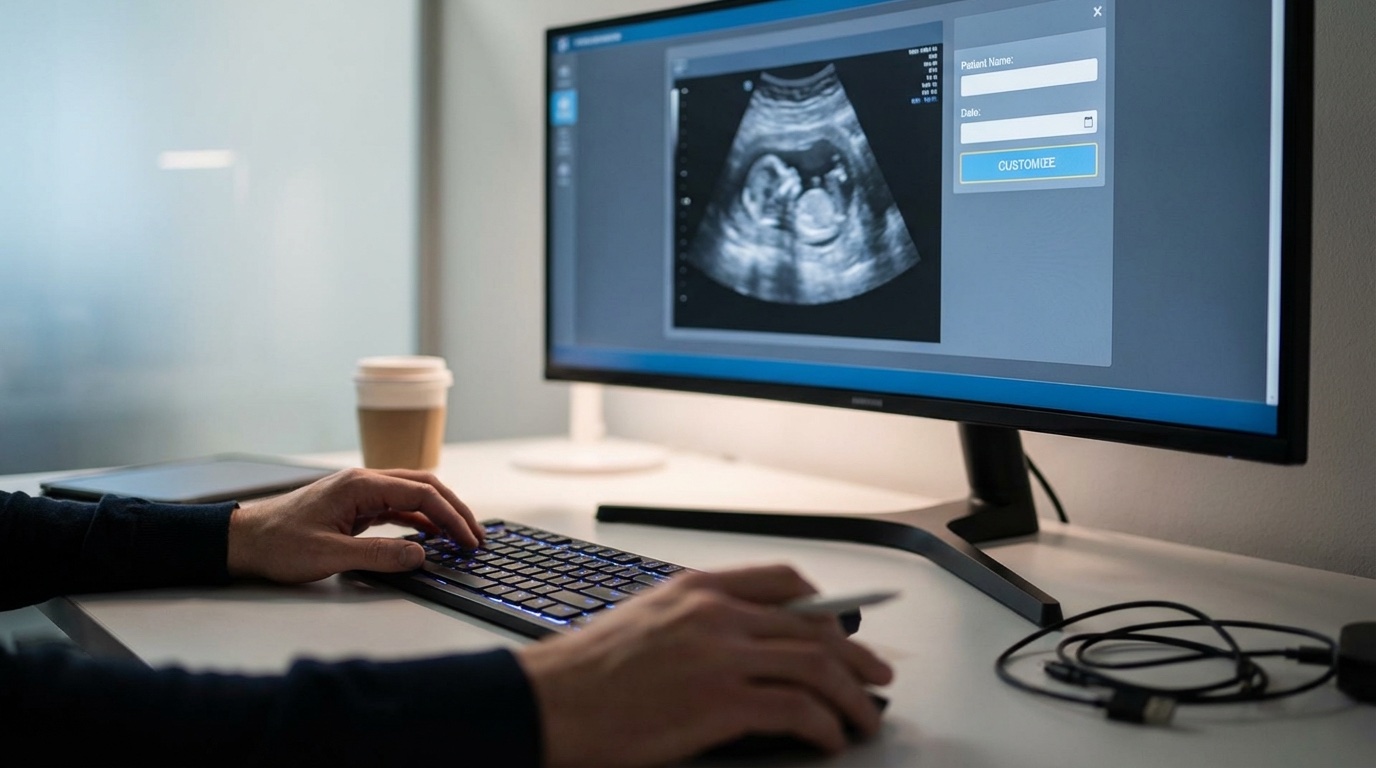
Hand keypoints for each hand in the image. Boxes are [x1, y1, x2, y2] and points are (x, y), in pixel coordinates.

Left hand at [226, 468, 483, 582]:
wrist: (243, 540)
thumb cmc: (278, 544)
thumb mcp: (330, 555)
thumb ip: (379, 555)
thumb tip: (421, 554)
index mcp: (360, 485)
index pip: (421, 493)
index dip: (451, 517)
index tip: (469, 540)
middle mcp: (363, 481)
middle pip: (424, 486)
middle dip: (454, 510)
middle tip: (476, 536)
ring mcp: (359, 493)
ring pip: (412, 494)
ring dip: (439, 513)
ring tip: (461, 537)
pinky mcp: (354, 507)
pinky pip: (397, 507)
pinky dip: (419, 519)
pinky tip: (430, 536)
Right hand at [516, 565, 893, 767]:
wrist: (547, 702)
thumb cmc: (584, 672)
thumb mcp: (645, 621)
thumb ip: (697, 622)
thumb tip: (744, 644)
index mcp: (697, 589)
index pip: (783, 581)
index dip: (826, 605)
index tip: (845, 624)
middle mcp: (717, 614)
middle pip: (813, 627)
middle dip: (856, 655)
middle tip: (877, 676)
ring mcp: (721, 656)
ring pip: (817, 667)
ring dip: (852, 697)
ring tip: (863, 718)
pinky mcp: (720, 703)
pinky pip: (796, 710)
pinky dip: (823, 726)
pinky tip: (827, 738)